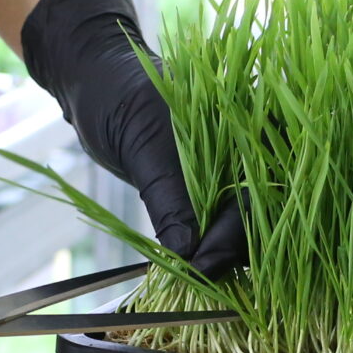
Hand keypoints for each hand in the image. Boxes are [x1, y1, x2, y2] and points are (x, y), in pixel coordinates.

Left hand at [18, 0, 246, 276]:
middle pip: (259, 209)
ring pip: (244, 216)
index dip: (231, 235)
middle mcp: (249, 140)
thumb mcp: (141, 146)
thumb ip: (168, 196)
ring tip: (194, 271)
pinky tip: (195, 257)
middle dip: (231, 248)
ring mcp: (233, 158)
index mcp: (246, 119)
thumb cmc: (116, 94)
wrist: (94, 76)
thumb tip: (187, 253)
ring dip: (224, 248)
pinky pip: (223, 212)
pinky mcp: (213, 175)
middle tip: (197, 276)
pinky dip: (211, 238)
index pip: (254, 190)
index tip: (201, 267)